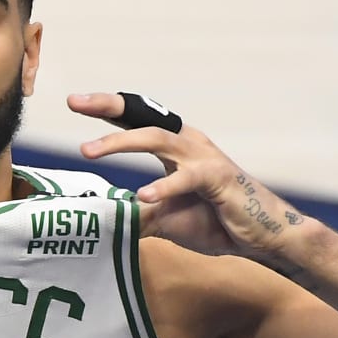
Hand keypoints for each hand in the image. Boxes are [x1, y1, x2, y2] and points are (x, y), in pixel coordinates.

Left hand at [69, 92, 311, 261]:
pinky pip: (185, 180)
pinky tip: (142, 196)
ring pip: (156, 139)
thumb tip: (106, 222)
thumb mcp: (168, 219)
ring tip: (88, 150)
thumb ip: (139, 215)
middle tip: (74, 103)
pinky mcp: (217, 178)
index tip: (75, 102)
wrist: (263, 235)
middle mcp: (187, 143)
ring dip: (119, 143)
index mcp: (175, 146)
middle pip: (143, 117)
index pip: (137, 120)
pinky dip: (162, 187)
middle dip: (108, 106)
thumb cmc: (216, 223)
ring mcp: (203, 158)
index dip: (107, 108)